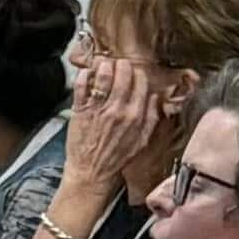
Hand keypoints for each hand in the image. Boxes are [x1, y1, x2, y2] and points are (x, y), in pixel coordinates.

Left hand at [65, 57, 160, 191]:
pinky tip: (86, 73)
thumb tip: (157, 97)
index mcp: (135, 115)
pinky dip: (84, 77)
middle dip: (122, 65)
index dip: (137, 72)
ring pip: (103, 78)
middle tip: (118, 64)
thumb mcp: (142, 141)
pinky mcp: (81, 112)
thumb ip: (151, 118)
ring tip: (104, 64)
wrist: (91, 175)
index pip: (141, 82)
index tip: (134, 70)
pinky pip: (81, 88)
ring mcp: (98, 110)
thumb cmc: (115, 159)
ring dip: (104, 66)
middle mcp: (118, 110)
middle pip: (123, 75)